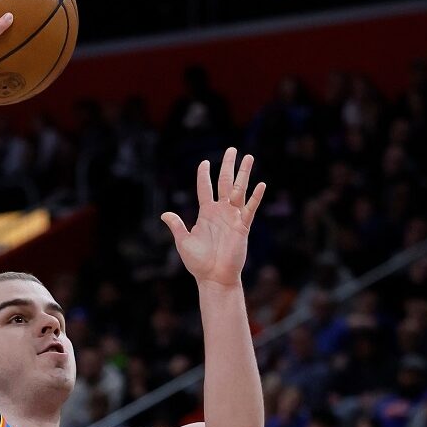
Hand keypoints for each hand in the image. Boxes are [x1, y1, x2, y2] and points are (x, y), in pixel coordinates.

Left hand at [162, 147, 264, 287]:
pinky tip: (261, 184)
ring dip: (243, 174)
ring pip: (239, 190)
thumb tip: (164, 214)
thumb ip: (176, 225)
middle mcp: (220, 212)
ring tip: (249, 157)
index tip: (204, 162)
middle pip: (224, 182)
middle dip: (228, 166)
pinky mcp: (243, 226)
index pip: (205, 188)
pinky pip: (250, 208)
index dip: (204, 175)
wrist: (214, 277)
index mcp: (206, 213)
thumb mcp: (183, 241)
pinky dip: (256, 197)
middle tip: (232, 149)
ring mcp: (233, 217)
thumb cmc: (198, 262)